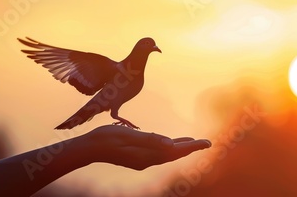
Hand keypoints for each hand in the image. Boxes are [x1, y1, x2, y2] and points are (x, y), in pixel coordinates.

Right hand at [79, 125, 210, 169]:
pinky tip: (171, 144)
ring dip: (181, 148)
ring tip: (194, 142)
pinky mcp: (137, 158)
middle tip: (207, 143)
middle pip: (174, 154)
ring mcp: (142, 160)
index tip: (207, 143)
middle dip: (191, 148)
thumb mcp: (129, 135)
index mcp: (147, 155)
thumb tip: (171, 144)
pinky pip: (159, 153)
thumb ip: (150, 140)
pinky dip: (169, 148)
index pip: (176, 151)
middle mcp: (147, 160)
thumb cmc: (106, 139)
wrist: (88, 148)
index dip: (192, 146)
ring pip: (167, 154)